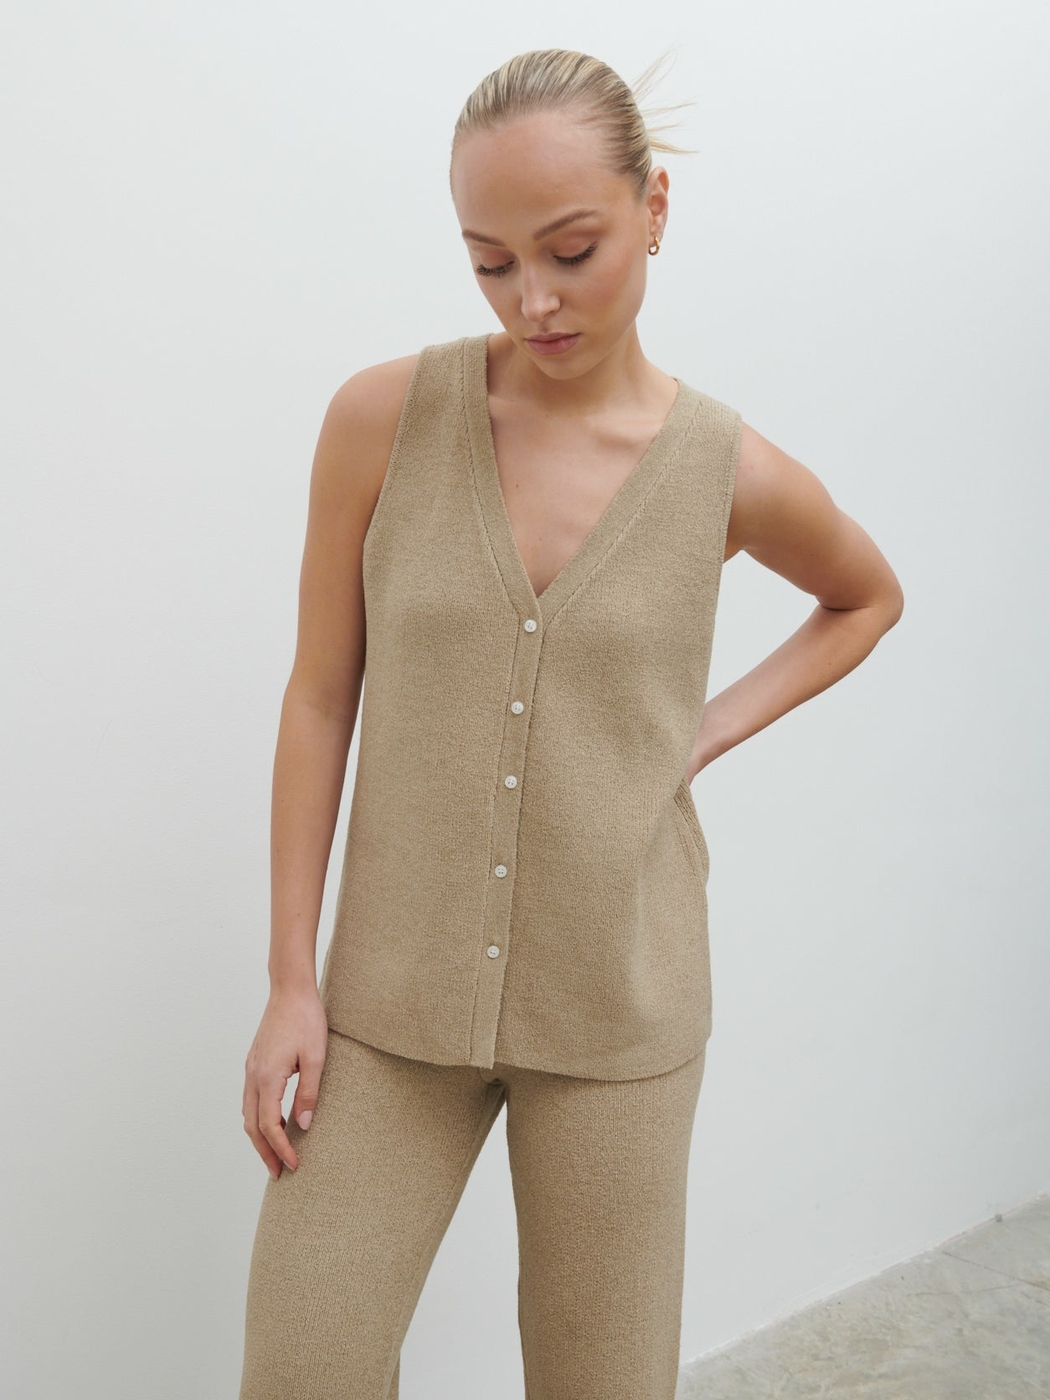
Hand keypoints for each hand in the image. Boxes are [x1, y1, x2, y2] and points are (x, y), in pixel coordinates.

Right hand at [242, 985, 327, 1178]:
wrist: (290, 989)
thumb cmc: (306, 1019)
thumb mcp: (316, 1058)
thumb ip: (309, 1093)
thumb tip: (303, 1126)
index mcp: (267, 1078)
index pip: (270, 1126)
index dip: (281, 1149)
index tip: (294, 1165)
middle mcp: (252, 1076)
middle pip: (252, 1126)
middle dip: (264, 1153)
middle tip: (278, 1174)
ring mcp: (250, 1069)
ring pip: (247, 1114)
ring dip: (258, 1138)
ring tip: (273, 1155)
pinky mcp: (253, 1062)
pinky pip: (249, 1100)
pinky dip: (257, 1119)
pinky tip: (269, 1123)